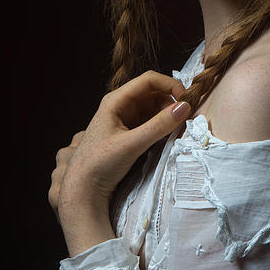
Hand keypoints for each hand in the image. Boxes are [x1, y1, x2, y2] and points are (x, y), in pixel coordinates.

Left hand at [49, 72, 190, 254]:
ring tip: (175, 129)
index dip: (170, 85)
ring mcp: (125, 119)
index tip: (186, 100)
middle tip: (184, 119)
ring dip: (167, 115)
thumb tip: (184, 107)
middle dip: (171, 102)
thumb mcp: (132, 144)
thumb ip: (159, 126)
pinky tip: (166, 136)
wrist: (83, 189)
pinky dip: (161, 125)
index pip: (149, 80)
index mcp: (116, 100)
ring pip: (153, 108)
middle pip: (153, 93)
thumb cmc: (99, 164)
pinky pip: (150, 121)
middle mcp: (120, 105)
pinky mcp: (129, 132)